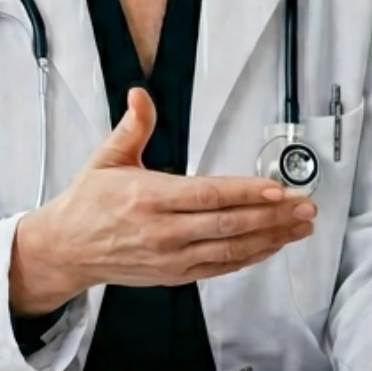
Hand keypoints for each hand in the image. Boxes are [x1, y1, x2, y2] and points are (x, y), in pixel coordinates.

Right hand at [8, 88, 316, 315]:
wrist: (67, 250)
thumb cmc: (88, 204)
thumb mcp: (106, 158)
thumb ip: (132, 127)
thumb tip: (140, 96)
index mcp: (149, 198)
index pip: (208, 195)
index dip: (245, 193)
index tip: (276, 188)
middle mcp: (164, 231)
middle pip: (228, 224)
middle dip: (273, 215)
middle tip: (304, 205)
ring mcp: (172, 257)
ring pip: (231, 249)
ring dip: (271, 237)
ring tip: (300, 225)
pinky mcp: (176, 274)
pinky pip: (221, 267)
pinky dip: (251, 257)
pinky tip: (273, 245)